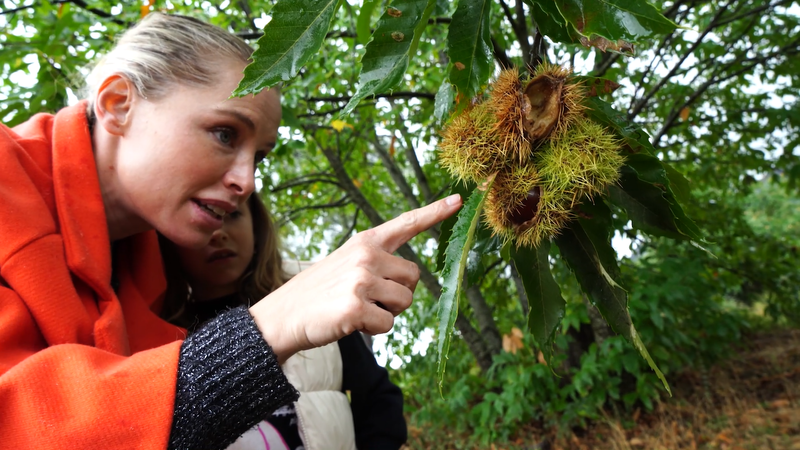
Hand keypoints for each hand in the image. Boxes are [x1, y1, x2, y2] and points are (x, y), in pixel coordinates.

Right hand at [249, 194, 462, 362]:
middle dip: (400, 293)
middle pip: (414, 276)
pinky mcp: (355, 307)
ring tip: (357, 309)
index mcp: (365, 242)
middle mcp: (366, 256)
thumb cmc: (319, 292)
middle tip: (370, 299)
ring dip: (387, 313)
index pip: (406, 224)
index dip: (434, 213)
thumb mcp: (345, 263)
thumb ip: (375, 260)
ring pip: (405, 302)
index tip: (459, 202)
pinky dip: (374, 330)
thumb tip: (408, 274)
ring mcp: (361, 280)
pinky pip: (388, 325)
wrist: (283, 316)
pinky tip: (351, 322)